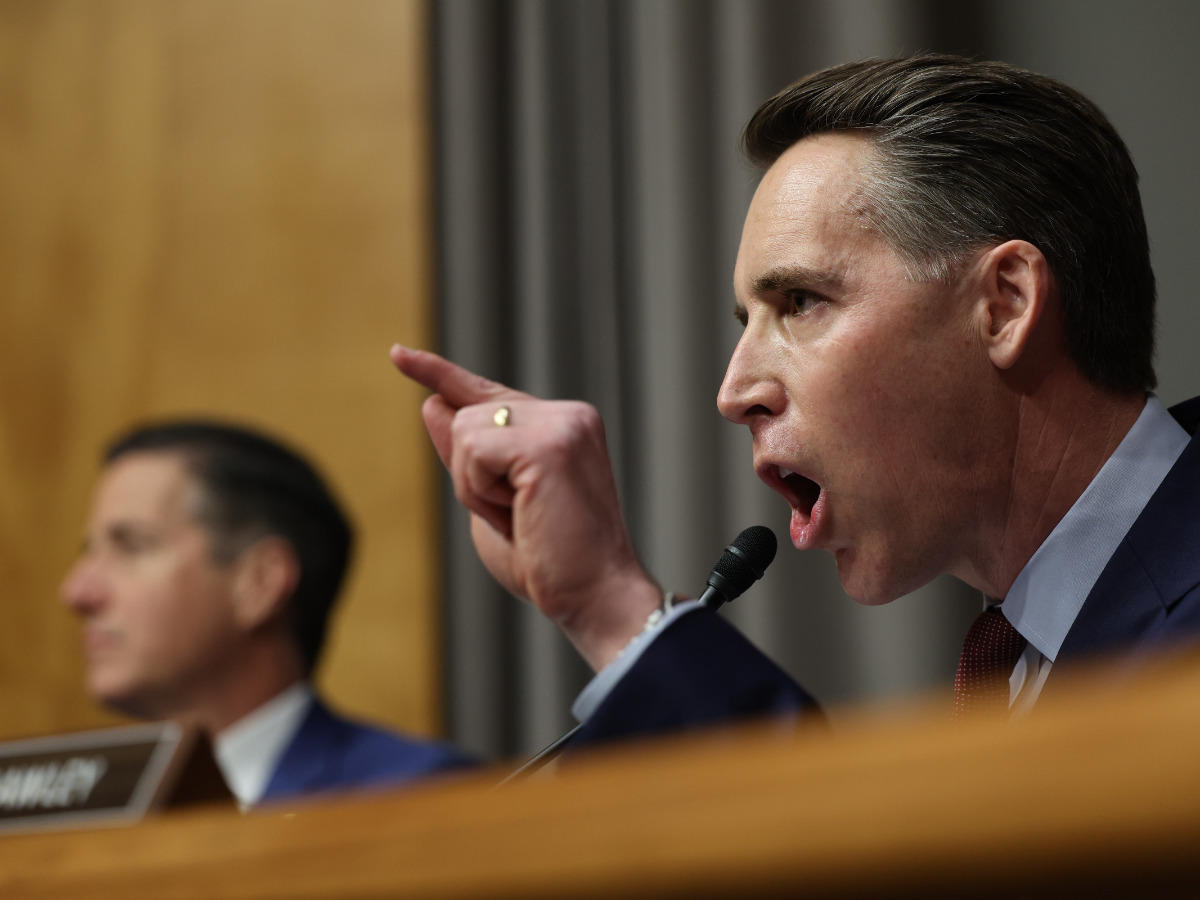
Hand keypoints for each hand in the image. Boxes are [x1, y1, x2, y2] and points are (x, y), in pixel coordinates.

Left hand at [391, 345, 662, 669]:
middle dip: (471, 476)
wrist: (594, 596)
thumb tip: (432, 403)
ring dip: (475, 485)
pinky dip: (481, 489)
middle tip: (519, 517)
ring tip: (522, 516)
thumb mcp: (491, 503)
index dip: (438, 373)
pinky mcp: (551, 443)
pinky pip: (474, 449)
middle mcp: (566, 415)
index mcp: (559, 426)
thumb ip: (466, 456)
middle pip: (466, 415)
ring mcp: (562, 423)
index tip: (398, 354)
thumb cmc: (549, 562)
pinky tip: (521, 511)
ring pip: (465, 429)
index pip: (486, 392)